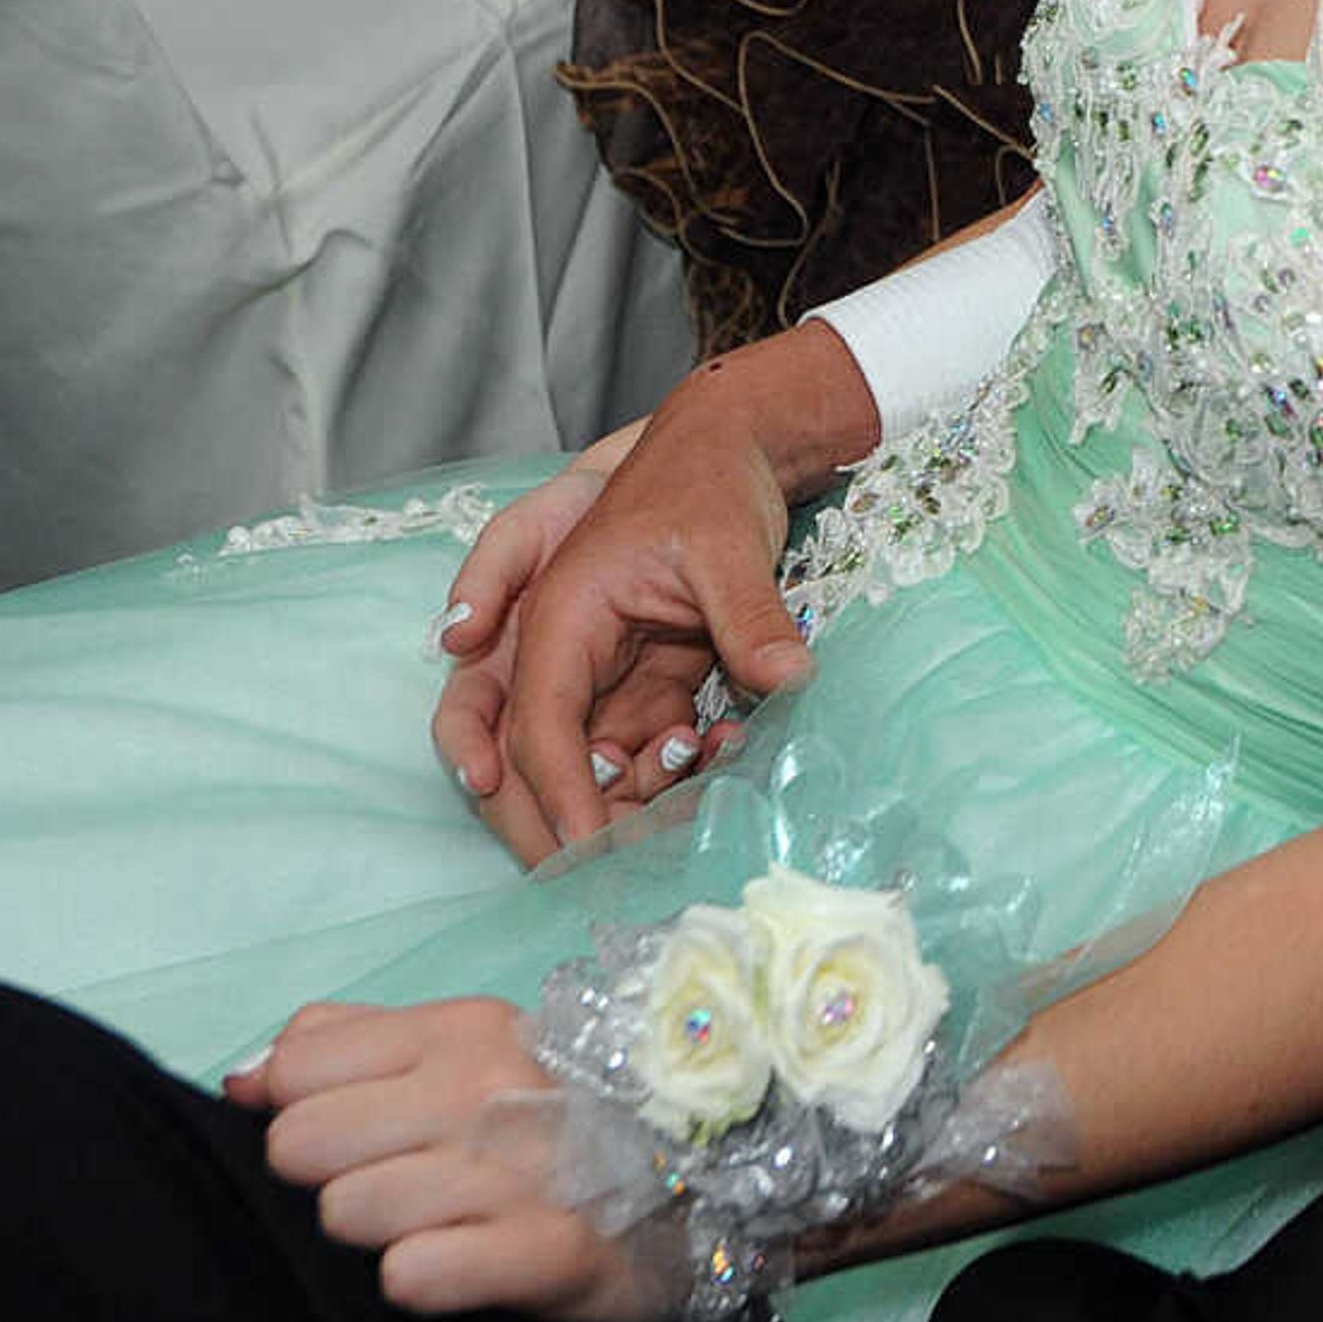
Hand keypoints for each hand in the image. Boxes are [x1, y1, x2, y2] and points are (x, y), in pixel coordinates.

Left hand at [235, 997, 679, 1321]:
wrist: (696, 1191)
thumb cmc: (553, 1119)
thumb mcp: (464, 1052)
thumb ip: (348, 1046)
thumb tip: (243, 1077)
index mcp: (462, 1029)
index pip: (296, 1068)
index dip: (307, 1110)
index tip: (359, 1131)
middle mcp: (485, 1086)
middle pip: (301, 1146)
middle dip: (334, 1176)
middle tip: (399, 1182)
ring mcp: (516, 1168)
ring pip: (345, 1212)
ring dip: (379, 1234)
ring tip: (440, 1224)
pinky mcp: (545, 1250)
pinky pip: (412, 1275)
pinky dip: (424, 1280)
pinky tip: (459, 1264)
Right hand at [431, 378, 812, 862]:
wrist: (732, 445)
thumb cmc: (711, 480)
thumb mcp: (730, 545)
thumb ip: (751, 616)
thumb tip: (790, 683)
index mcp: (563, 612)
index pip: (539, 722)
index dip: (559, 792)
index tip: (589, 851)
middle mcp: (566, 648)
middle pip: (532, 758)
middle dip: (560, 823)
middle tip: (607, 876)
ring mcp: (604, 668)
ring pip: (591, 763)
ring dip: (632, 800)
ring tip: (694, 807)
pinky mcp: (644, 678)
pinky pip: (643, 745)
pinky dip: (674, 770)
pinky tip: (727, 758)